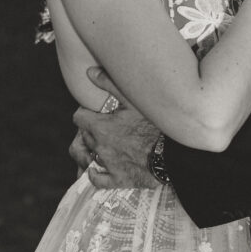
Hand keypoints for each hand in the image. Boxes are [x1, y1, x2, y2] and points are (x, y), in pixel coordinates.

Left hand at [72, 66, 160, 189]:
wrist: (171, 154)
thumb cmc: (154, 123)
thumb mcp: (133, 98)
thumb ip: (109, 84)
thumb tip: (90, 72)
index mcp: (100, 127)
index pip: (78, 118)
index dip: (86, 113)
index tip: (96, 112)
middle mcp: (100, 147)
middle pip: (84, 136)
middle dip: (91, 129)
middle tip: (105, 124)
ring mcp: (108, 165)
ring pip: (88, 157)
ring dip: (93, 149)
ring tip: (103, 143)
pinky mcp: (118, 179)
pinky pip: (97, 179)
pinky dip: (95, 173)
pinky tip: (97, 167)